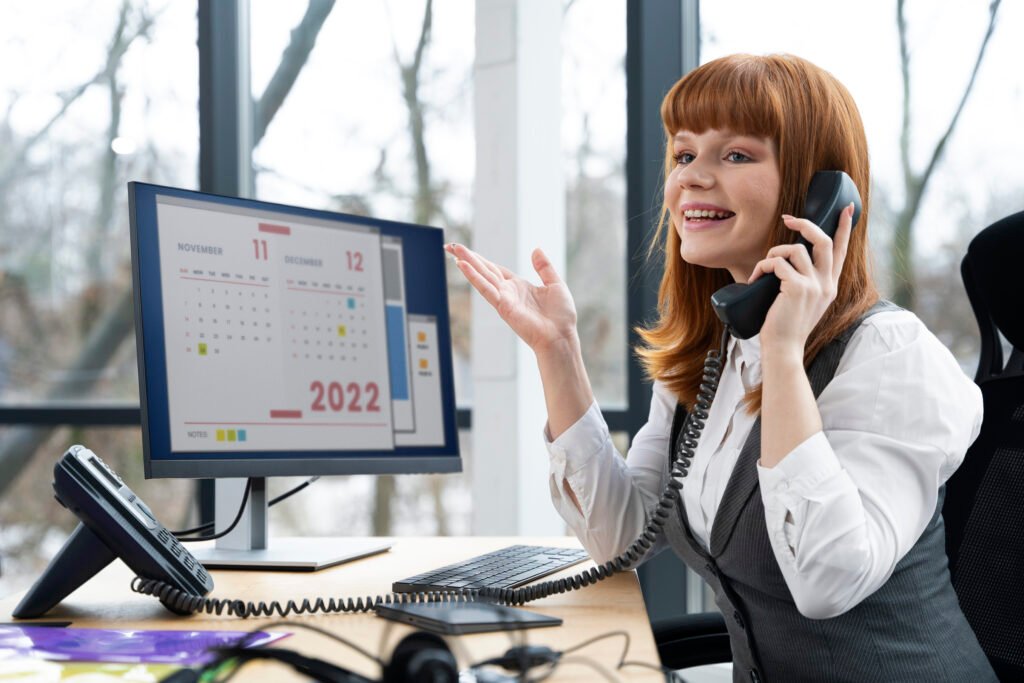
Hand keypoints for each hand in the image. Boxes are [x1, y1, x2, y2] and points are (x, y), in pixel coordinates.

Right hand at [446, 243, 578, 354]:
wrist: (561, 336)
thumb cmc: (560, 317)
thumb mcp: (555, 284)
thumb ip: (544, 267)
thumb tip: (536, 250)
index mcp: (518, 286)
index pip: (494, 269)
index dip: (481, 260)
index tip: (466, 251)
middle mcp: (508, 292)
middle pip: (484, 270)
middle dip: (468, 257)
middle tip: (451, 245)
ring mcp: (504, 299)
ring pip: (482, 276)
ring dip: (467, 263)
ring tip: (453, 249)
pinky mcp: (503, 306)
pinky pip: (486, 288)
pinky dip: (474, 277)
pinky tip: (463, 265)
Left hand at [747, 203, 855, 354]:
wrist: (783, 349)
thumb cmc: (786, 326)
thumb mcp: (803, 301)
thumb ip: (804, 281)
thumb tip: (788, 260)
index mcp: (830, 286)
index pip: (842, 250)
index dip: (845, 228)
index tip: (848, 209)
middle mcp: (826, 284)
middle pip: (824, 240)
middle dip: (805, 224)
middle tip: (788, 219)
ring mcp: (814, 286)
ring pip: (795, 249)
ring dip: (773, 252)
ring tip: (763, 268)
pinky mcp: (797, 288)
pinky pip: (777, 263)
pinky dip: (762, 266)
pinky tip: (755, 278)